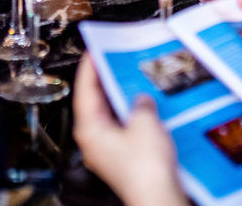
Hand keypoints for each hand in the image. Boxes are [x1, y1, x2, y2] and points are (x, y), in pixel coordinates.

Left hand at [73, 57, 186, 205]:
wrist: (157, 196)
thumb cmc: (145, 168)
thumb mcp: (144, 122)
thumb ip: (139, 103)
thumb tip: (139, 98)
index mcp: (89, 128)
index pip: (84, 89)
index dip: (89, 67)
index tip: (94, 50)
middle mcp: (92, 140)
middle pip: (94, 102)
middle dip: (105, 81)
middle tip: (113, 60)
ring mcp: (106, 150)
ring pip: (109, 116)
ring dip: (119, 98)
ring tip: (130, 79)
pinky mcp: (120, 158)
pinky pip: (120, 129)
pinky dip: (128, 115)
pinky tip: (142, 107)